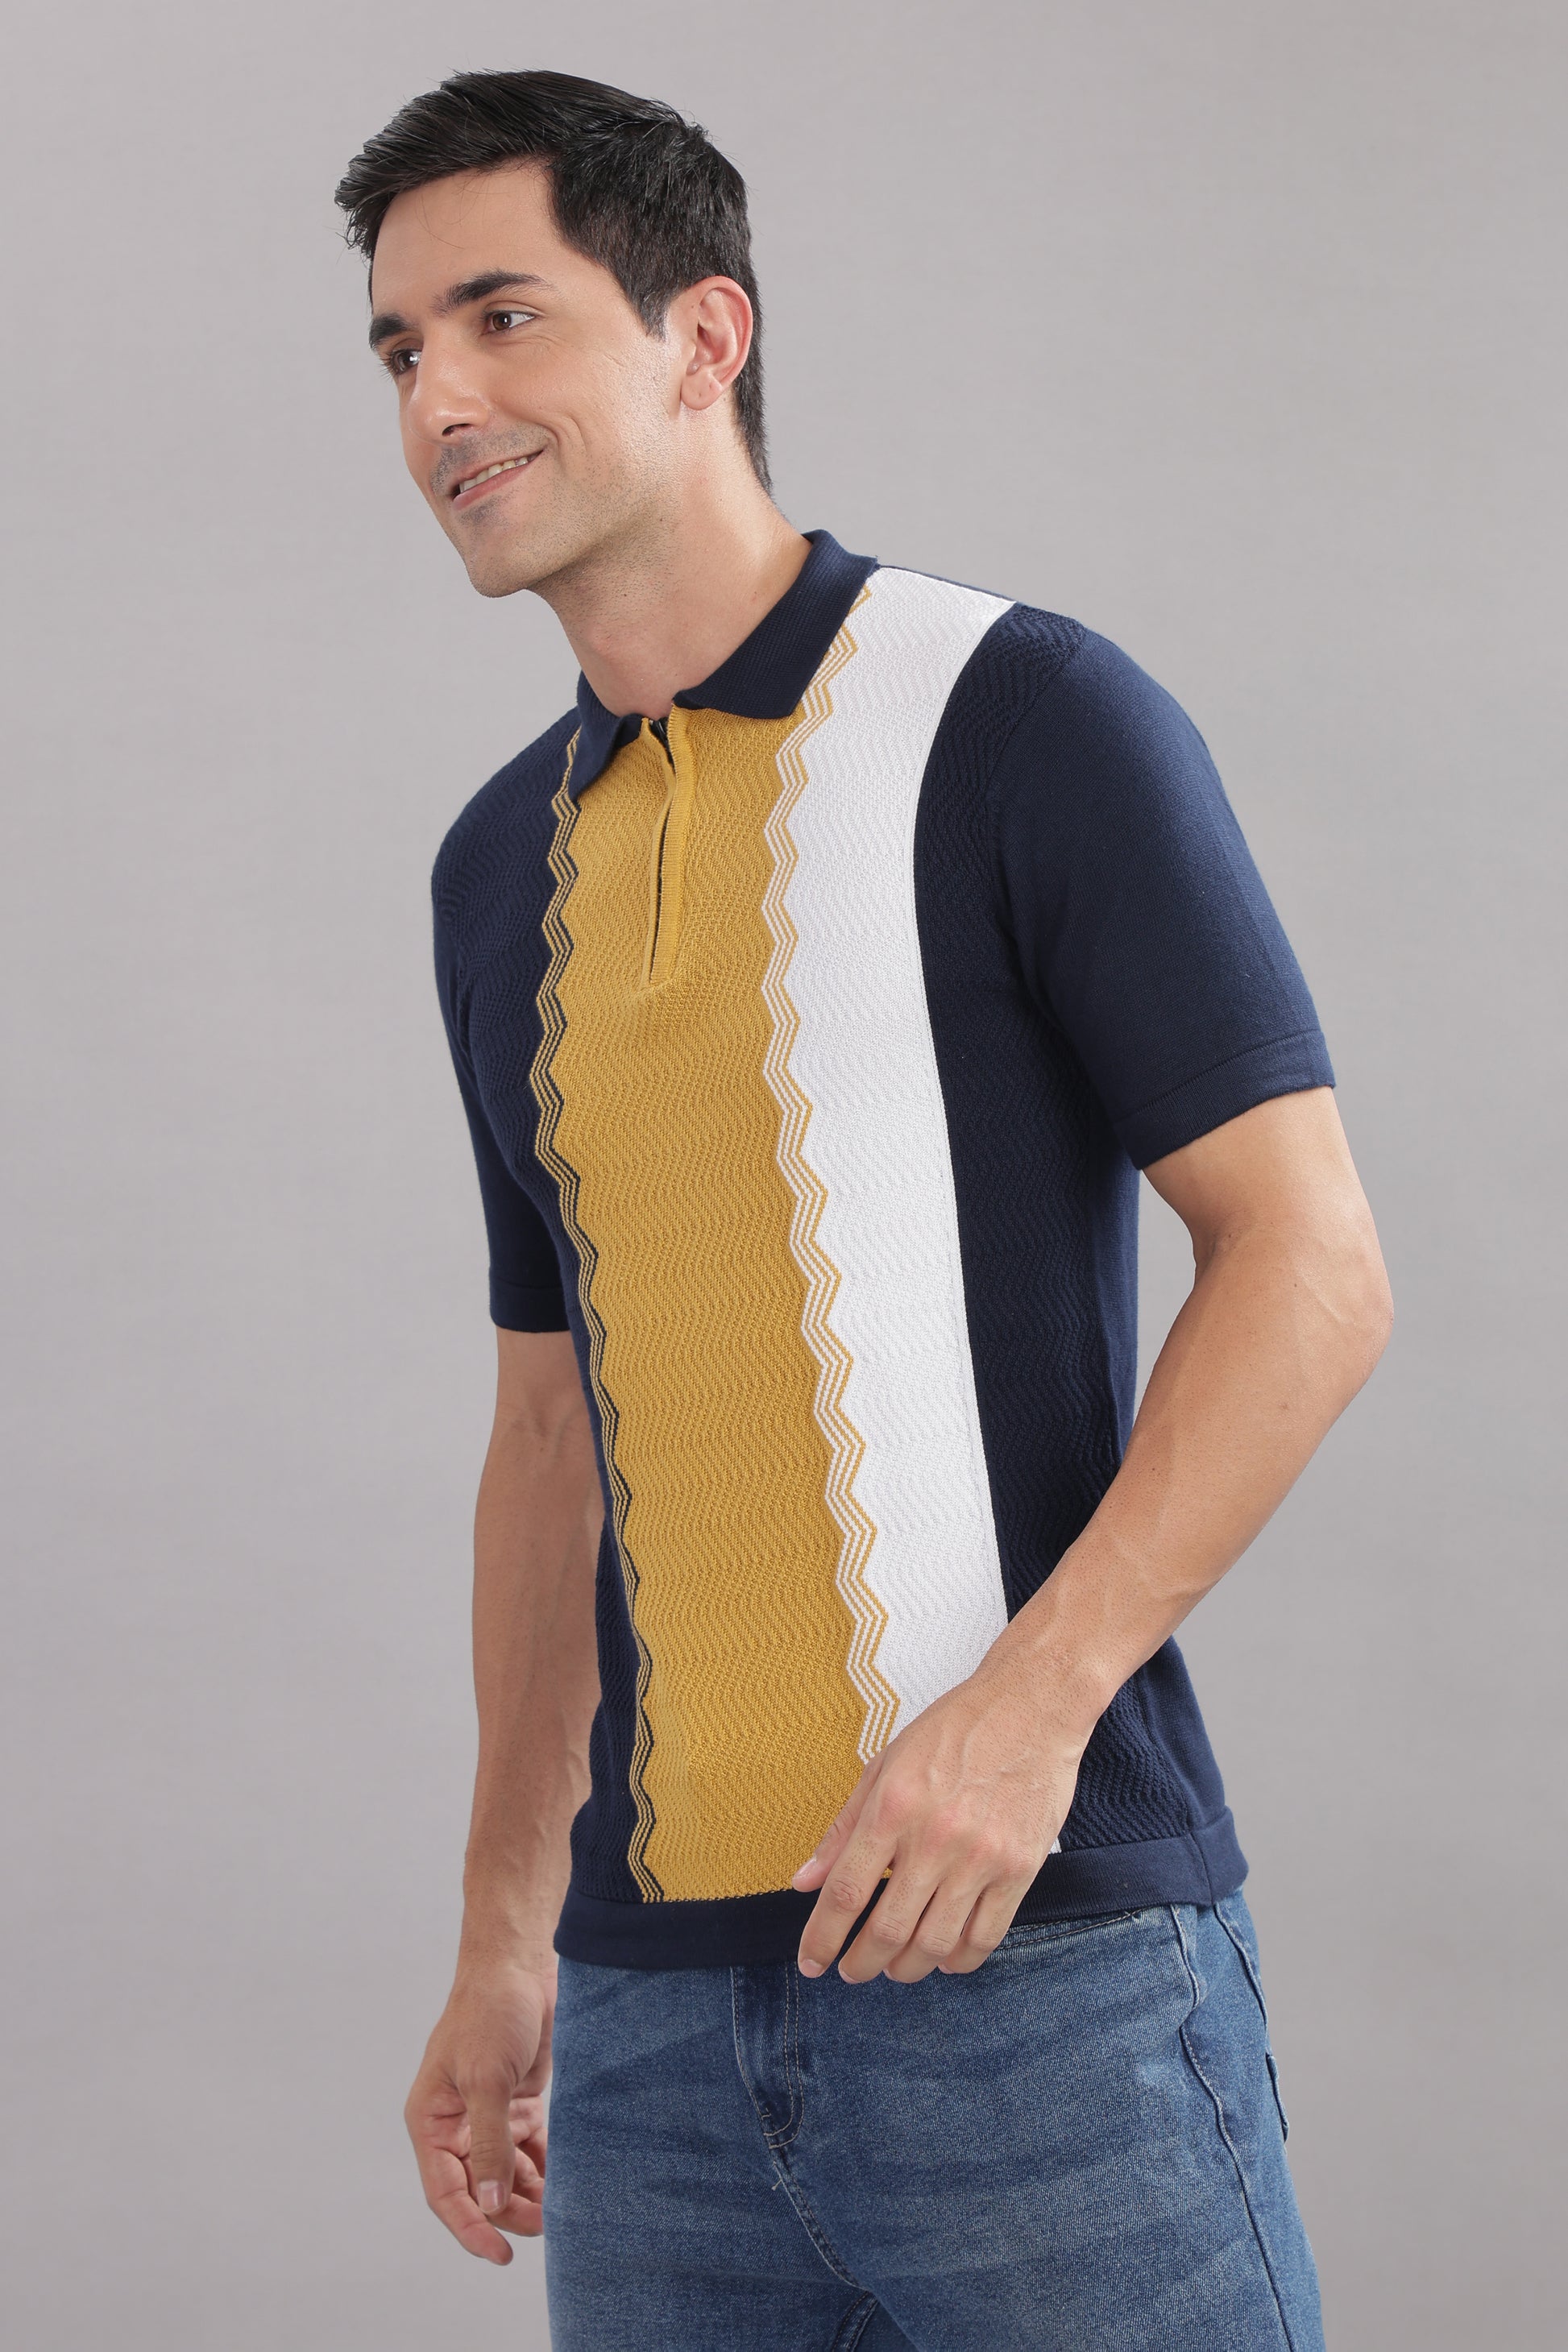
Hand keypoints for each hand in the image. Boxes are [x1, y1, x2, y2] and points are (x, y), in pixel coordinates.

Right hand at [404, 1960, 553, 2262]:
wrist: (523, 1963)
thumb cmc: (491, 2011)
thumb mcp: (486, 2080)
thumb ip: (488, 2143)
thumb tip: (488, 2202)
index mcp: (431, 2121)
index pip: (445, 2192)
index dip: (470, 2227)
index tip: (499, 2254)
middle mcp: (456, 2124)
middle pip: (479, 2189)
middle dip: (509, 2211)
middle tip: (547, 2227)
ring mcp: (488, 2115)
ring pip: (506, 2174)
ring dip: (531, 2194)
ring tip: (561, 2211)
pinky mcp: (519, 2103)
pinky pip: (529, 2151)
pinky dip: (545, 2168)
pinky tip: (567, 2180)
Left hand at [791, 1656, 1090, 1981]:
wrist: (1032, 1707)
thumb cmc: (955, 1730)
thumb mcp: (885, 1765)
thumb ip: (842, 1829)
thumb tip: (805, 1882)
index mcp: (893, 1807)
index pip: (847, 1892)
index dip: (823, 1937)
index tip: (812, 1961)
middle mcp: (935, 1838)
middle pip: (888, 1930)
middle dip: (860, 1964)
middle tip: (851, 1971)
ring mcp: (981, 1857)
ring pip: (935, 1944)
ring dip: (907, 1969)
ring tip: (894, 1968)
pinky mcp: (1020, 1869)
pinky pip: (985, 1936)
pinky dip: (959, 1960)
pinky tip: (944, 1958)